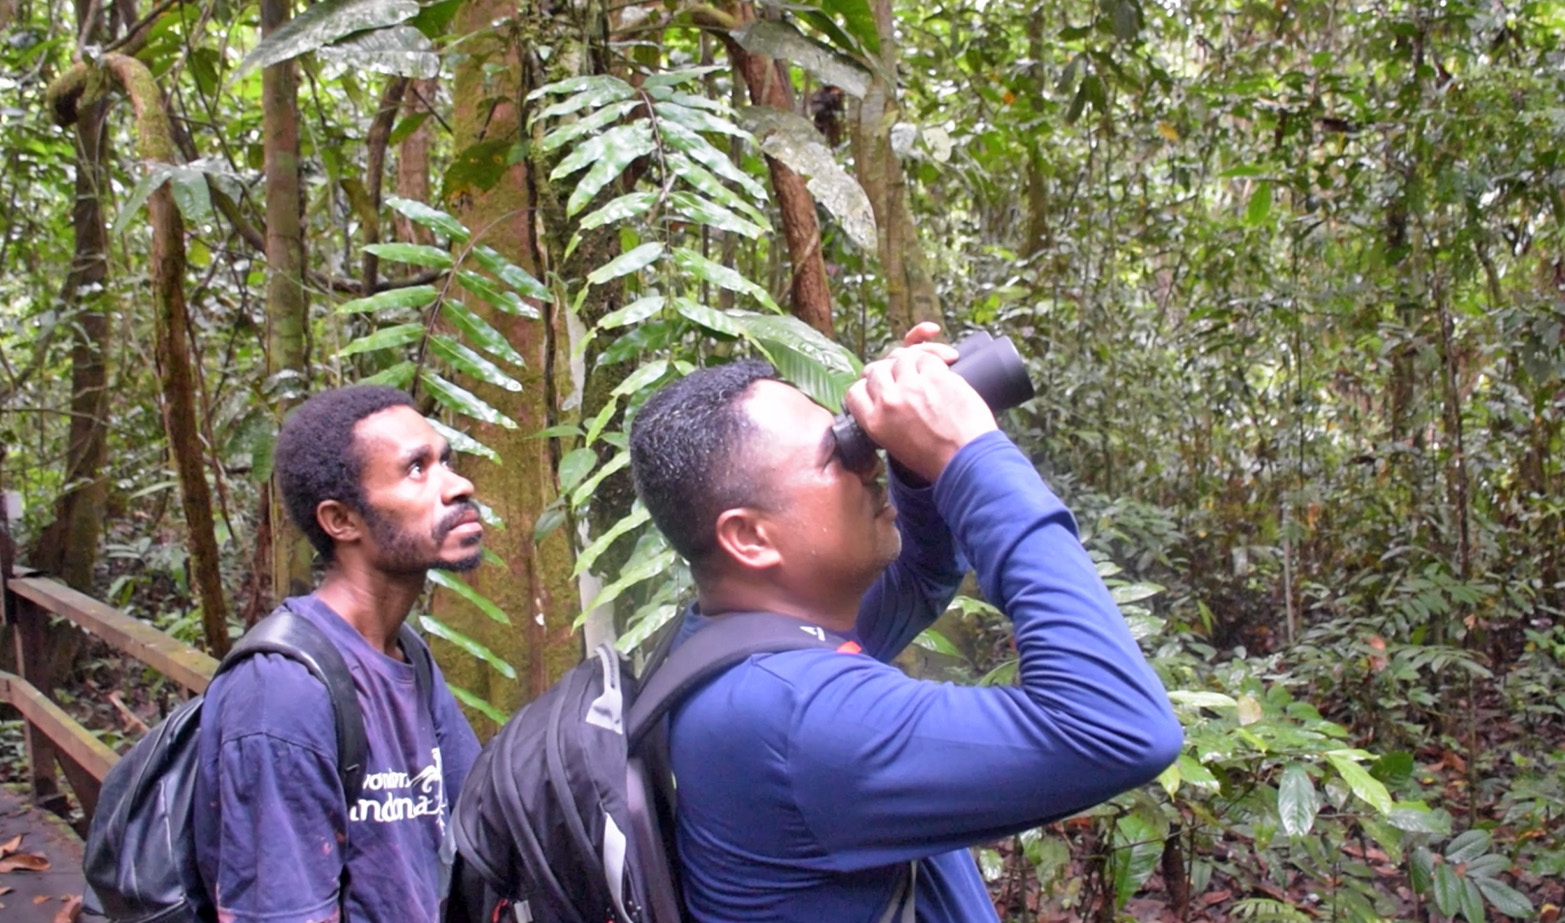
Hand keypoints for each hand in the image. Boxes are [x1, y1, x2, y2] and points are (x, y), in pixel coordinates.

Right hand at [844, 326, 996, 481]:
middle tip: (901, 376)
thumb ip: (884, 421)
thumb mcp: (895, 446)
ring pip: (900, 357)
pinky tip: (944, 364)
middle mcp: (889, 401)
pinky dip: (935, 357)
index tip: (879, 389)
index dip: (866, 387)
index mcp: (875, 422)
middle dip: (887, 371)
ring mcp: (912, 386)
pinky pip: (927, 357)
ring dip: (910, 361)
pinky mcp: (936, 376)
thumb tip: (884, 399)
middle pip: (875, 369)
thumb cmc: (936, 460)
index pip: (855, 391)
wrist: (968, 462)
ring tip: (922, 370)